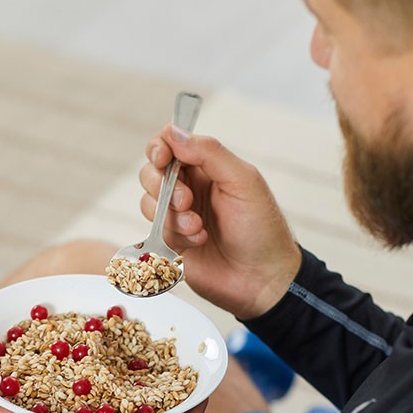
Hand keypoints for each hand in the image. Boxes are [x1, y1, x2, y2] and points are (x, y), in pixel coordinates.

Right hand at [140, 125, 301, 318]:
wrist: (263, 279)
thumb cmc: (262, 229)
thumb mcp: (243, 181)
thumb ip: (209, 152)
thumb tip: (174, 132)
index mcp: (209, 168)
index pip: (171, 144)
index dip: (160, 147)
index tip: (162, 157)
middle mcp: (191, 188)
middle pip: (151, 171)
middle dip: (163, 185)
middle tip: (187, 201)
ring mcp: (179, 216)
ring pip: (149, 202)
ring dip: (171, 214)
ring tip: (198, 228)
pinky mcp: (172, 242)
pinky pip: (154, 230)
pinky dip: (174, 234)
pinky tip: (198, 242)